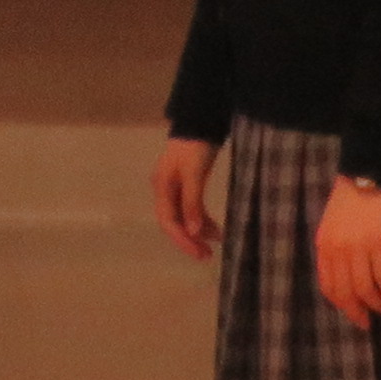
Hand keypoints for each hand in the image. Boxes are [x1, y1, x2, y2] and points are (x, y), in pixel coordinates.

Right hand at [153, 135, 221, 259]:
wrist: (198, 124)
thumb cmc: (195, 148)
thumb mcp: (194, 174)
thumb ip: (193, 203)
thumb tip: (194, 233)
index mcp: (162, 187)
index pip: (169, 221)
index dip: (183, 240)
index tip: (200, 254)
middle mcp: (164, 190)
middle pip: (173, 222)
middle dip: (189, 239)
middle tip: (207, 256)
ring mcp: (174, 187)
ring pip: (183, 216)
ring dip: (197, 231)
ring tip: (218, 241)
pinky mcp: (185, 185)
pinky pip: (190, 208)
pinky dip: (201, 220)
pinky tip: (214, 228)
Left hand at [316, 174, 380, 324]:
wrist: (369, 175)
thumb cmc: (353, 199)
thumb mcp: (334, 225)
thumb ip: (337, 249)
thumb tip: (347, 277)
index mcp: (324, 245)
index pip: (327, 285)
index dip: (341, 305)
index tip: (354, 316)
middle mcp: (337, 249)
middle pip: (345, 292)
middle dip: (357, 312)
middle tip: (370, 324)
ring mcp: (358, 247)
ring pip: (365, 289)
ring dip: (378, 305)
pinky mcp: (379, 243)